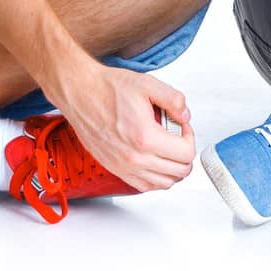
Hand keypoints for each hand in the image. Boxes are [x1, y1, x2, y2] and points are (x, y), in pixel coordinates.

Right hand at [52, 64, 195, 191]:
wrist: (81, 94)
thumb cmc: (108, 89)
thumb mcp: (148, 85)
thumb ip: (174, 100)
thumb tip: (185, 116)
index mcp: (145, 137)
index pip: (186, 153)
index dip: (190, 137)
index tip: (182, 126)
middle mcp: (134, 158)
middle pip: (179, 172)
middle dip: (185, 152)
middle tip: (177, 136)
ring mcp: (124, 167)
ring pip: (164, 184)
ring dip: (173, 167)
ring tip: (168, 148)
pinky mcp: (115, 169)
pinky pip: (145, 186)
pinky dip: (156, 177)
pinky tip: (155, 159)